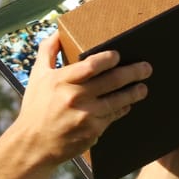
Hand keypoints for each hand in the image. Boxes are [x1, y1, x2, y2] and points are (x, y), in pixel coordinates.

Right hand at [13, 34, 149, 166]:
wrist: (33, 145)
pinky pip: (112, 116)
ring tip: (142, 88)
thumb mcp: (36, 78)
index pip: (92, 65)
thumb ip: (47, 53)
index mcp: (61, 81)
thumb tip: (57, 33)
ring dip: (133, 92)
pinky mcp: (92, 131)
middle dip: (133, 72)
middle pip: (112, 80)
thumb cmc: (35, 110)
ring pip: (117, 100)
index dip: (109, 59)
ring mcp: (85, 115)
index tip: (118, 56)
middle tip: (146, 68)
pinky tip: (127, 105)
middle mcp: (74, 97)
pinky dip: (121, 109)